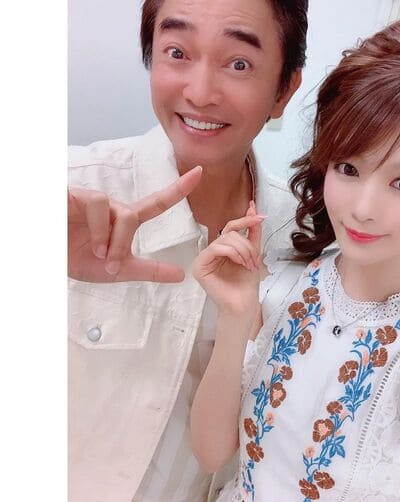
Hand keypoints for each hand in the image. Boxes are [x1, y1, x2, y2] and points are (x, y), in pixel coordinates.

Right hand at [68, 166, 201, 281]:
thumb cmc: (74, 258)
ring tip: (97, 256)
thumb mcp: (115, 270)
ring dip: (113, 240)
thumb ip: (148, 271)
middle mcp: (110, 207)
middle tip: (110, 266)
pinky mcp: (76, 195)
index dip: (177, 189)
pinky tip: (90, 245)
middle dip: (124, 244)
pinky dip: (99, 231)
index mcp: (121, 221)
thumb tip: (181, 275)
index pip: (155, 203)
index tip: (200, 173)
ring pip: (121, 212)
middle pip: (134, 216)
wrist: (45, 256)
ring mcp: (93, 200)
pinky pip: (99, 206)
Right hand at [193, 202, 264, 316]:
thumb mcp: (254, 252)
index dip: (245, 220)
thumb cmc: (247, 283)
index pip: (231, 228)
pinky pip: (215, 248)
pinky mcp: (199, 266)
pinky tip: (239, 263)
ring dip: (242, 250)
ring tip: (249, 264)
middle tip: (254, 259)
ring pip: (223, 239)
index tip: (259, 216)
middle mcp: (212, 252)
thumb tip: (254, 210)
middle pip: (229, 233)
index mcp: (224, 248)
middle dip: (246, 243)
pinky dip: (231, 253)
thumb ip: (253, 232)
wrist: (243, 304)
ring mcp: (204, 258)